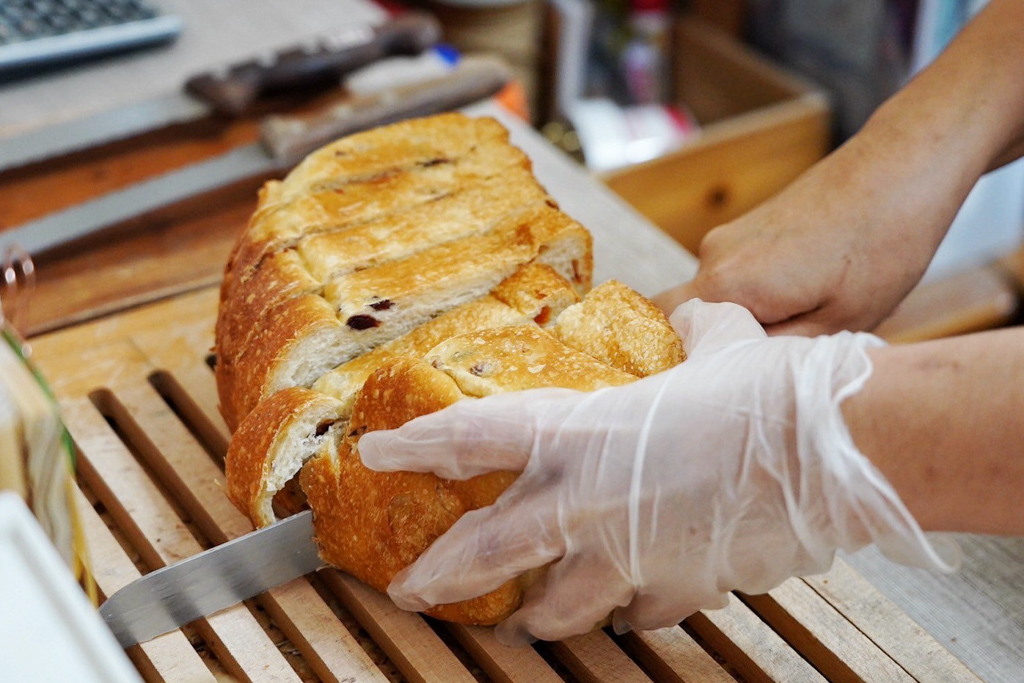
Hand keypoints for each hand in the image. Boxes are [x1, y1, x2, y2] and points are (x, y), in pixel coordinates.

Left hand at [358, 300, 954, 644]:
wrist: (833, 453)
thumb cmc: (769, 390)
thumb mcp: (723, 343)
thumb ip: (696, 332)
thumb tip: (698, 319)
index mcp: (583, 432)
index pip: (475, 437)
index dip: (418, 445)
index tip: (377, 455)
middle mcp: (590, 502)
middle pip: (491, 549)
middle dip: (443, 576)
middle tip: (411, 591)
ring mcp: (631, 555)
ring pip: (559, 606)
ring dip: (535, 618)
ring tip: (520, 626)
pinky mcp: (677, 589)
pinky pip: (639, 611)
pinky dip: (628, 613)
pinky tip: (626, 613)